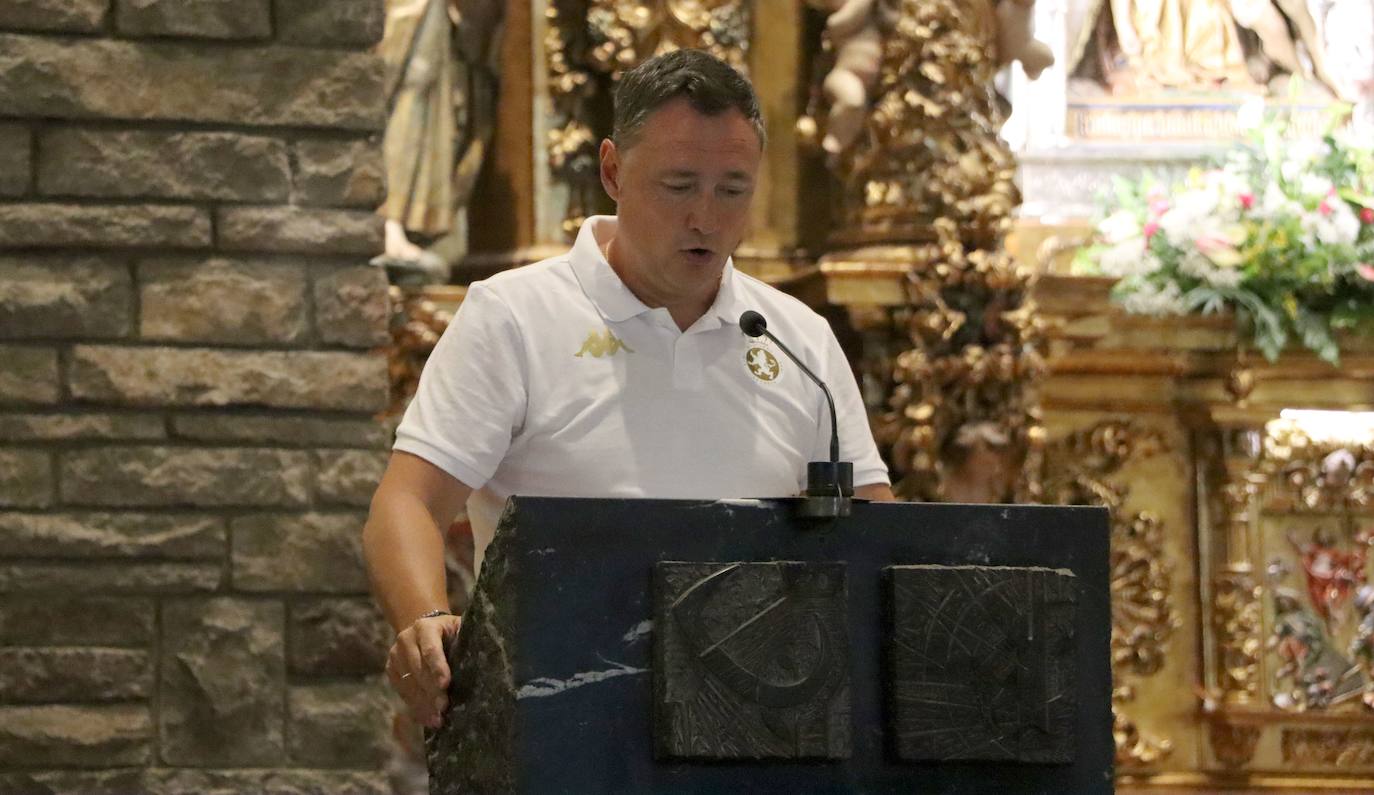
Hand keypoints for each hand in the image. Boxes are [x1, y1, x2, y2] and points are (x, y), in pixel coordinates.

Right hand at [385, 612, 461, 728]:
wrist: (424, 629)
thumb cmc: (451, 632)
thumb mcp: (460, 628)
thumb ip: (469, 638)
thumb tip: (490, 653)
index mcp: (426, 627)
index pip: (430, 648)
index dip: (438, 667)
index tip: (446, 685)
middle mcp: (406, 639)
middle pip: (418, 668)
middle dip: (431, 690)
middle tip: (444, 707)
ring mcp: (395, 655)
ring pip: (409, 682)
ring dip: (423, 703)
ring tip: (437, 719)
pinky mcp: (390, 669)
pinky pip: (402, 691)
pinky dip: (416, 707)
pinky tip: (428, 719)